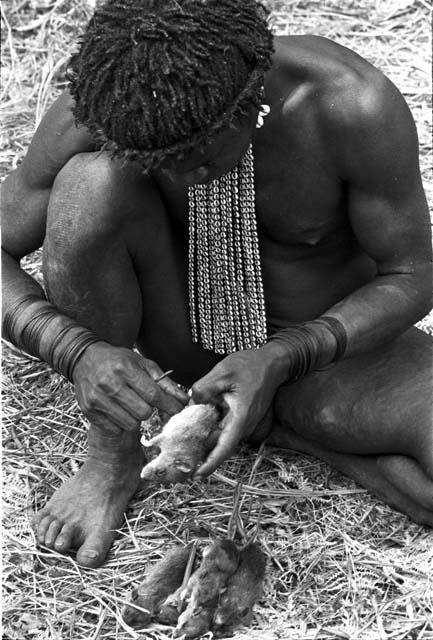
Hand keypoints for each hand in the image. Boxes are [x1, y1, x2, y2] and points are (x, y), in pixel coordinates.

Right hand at [72, 342, 187, 433]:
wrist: (85, 359)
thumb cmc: (119, 361)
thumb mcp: (143, 364)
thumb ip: (165, 383)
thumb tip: (184, 400)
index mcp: (125, 369)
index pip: (154, 395)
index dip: (169, 405)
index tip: (177, 409)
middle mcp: (109, 384)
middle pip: (143, 412)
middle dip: (149, 410)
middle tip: (145, 401)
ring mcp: (97, 398)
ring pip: (130, 424)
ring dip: (135, 417)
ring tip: (130, 404)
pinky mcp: (88, 411)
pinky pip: (114, 428)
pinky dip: (120, 422)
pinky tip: (117, 409)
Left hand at [190, 344, 286, 476]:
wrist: (273, 362)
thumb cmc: (251, 365)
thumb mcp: (222, 372)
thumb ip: (203, 389)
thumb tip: (191, 404)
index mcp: (241, 417)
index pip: (225, 447)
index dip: (211, 463)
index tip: (198, 474)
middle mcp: (244, 424)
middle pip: (221, 445)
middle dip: (202, 454)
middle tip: (181, 462)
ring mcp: (244, 422)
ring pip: (222, 437)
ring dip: (205, 442)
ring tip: (184, 445)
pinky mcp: (242, 417)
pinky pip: (225, 428)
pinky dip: (211, 430)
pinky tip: (197, 425)